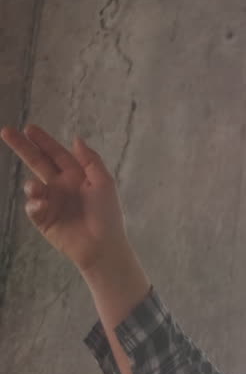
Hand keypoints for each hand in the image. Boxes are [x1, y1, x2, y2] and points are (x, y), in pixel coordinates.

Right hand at [1, 125, 128, 272]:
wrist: (102, 245)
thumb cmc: (107, 215)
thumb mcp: (104, 184)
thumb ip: (91, 161)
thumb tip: (76, 139)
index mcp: (77, 176)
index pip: (57, 154)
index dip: (44, 141)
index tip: (29, 128)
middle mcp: (61, 186)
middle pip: (38, 162)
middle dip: (22, 148)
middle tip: (6, 131)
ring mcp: (51, 202)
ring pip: (32, 186)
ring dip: (32, 186)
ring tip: (36, 189)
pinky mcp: (43, 219)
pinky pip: (32, 207)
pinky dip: (35, 204)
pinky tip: (42, 206)